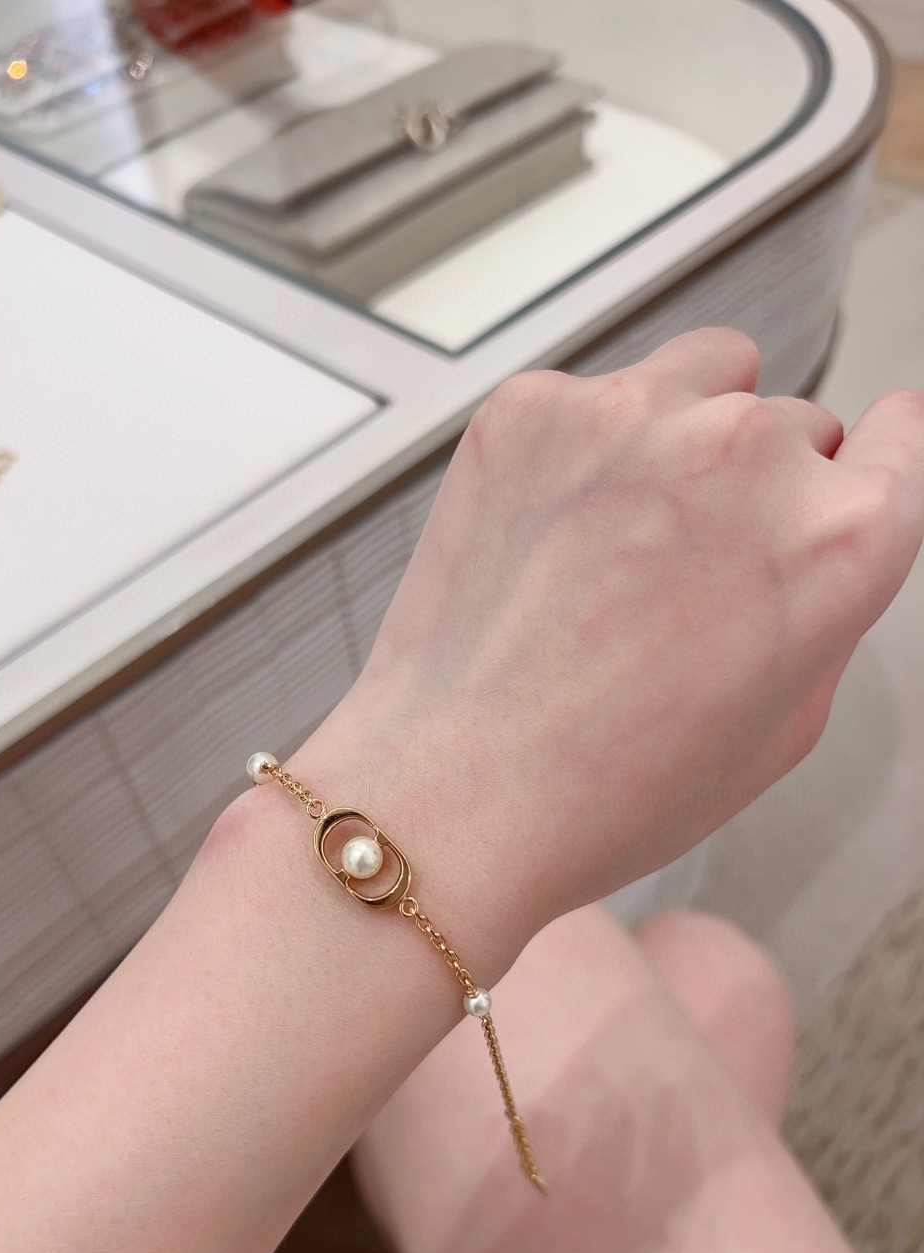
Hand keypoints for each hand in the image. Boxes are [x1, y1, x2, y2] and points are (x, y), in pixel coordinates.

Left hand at [298, 329, 923, 961]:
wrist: (454, 793)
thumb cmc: (608, 788)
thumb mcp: (786, 724)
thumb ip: (827, 601)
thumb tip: (820, 532)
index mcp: (837, 537)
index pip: (904, 438)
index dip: (875, 463)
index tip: (855, 464)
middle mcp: (747, 453)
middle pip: (793, 427)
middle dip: (757, 489)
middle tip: (687, 575)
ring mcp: (633, 415)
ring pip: (706, 377)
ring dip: (687, 435)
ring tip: (626, 535)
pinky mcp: (534, 409)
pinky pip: (597, 398)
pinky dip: (585, 449)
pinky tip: (553, 535)